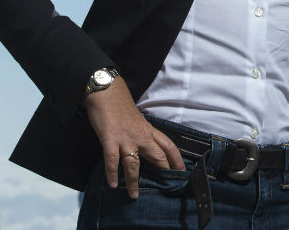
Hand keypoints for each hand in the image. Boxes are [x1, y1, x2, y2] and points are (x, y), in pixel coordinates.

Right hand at [84, 76, 184, 198]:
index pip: (168, 146)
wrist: (106, 91)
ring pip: (134, 163)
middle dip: (163, 172)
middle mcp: (140, 135)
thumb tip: (147, 146)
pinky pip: (112, 160)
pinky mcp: (110, 139)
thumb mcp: (138, 120)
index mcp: (148, 130)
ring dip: (134, 181)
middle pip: (157, 156)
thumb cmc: (120, 106)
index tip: (182, 172)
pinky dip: (112, 173)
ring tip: (134, 195)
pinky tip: (112, 184)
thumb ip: (143, 133)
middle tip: (167, 188)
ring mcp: (125, 138)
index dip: (176, 159)